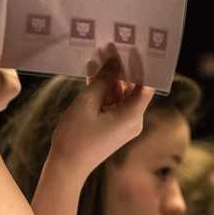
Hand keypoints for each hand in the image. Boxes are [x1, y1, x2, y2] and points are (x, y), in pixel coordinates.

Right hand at [50, 52, 152, 175]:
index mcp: (132, 115)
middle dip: (122, 68)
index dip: (141, 65)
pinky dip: (106, 91)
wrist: (66, 168)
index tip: (132, 47)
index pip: (147, 84)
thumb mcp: (87, 103)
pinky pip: (114, 104)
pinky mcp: (115, 127)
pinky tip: (93, 75)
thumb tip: (114, 61)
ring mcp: (125, 125)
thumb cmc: (75, 137)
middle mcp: (134, 120)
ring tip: (98, 56)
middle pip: (133, 88)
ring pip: (122, 94)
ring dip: (111, 78)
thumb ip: (103, 80)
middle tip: (109, 46)